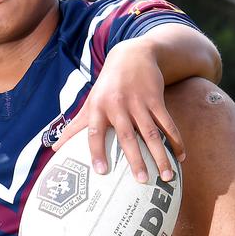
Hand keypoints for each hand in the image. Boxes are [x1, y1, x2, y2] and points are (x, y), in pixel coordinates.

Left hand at [52, 39, 183, 182]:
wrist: (133, 55)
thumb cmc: (107, 85)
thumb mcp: (90, 101)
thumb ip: (75, 125)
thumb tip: (53, 148)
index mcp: (98, 107)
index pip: (95, 132)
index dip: (96, 151)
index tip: (100, 172)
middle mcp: (118, 105)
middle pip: (127, 136)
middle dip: (135, 159)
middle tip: (142, 181)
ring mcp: (139, 102)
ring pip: (152, 133)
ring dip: (161, 155)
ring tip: (166, 176)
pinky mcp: (156, 99)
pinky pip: (168, 123)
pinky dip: (176, 141)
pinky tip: (181, 158)